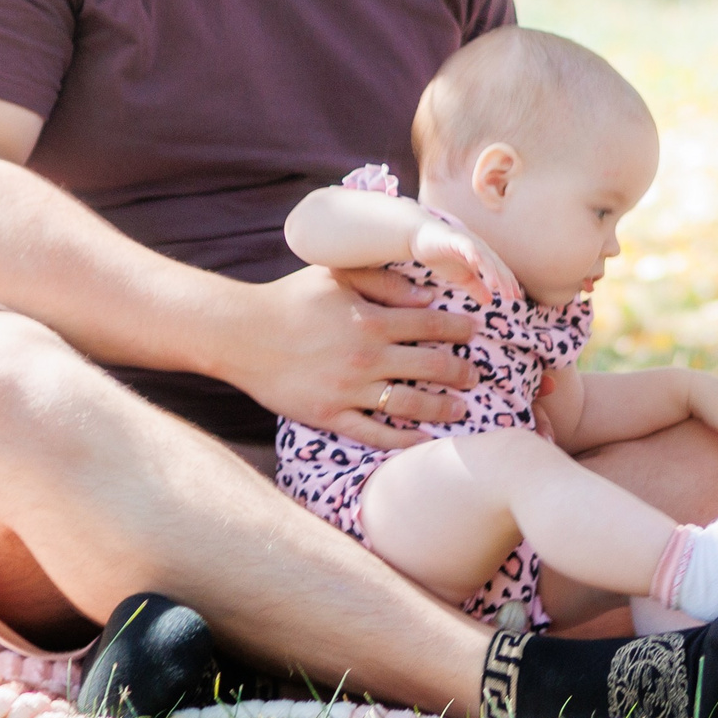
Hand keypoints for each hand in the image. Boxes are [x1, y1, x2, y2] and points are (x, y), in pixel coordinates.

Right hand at [225, 265, 477, 449]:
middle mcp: (367, 357)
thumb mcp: (337, 276)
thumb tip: (427, 297)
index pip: (431, 326)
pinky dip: (402, 440)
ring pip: (410, 403)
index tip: (476, 332)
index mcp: (371, 320)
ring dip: (442, 407)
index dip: (460, 329)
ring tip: (461, 409)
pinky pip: (375, 434)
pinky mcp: (331, 416)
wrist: (242, 335)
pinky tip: (423, 441)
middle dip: (461, 372)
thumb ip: (384, 282)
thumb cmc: (290, 299)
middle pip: (431, 367)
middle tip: (476, 376)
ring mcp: (350, 390)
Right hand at [408, 216, 522, 305]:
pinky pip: (466, 245)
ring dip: (491, 270)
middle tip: (512, 297)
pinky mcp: (454, 237)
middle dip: (505, 281)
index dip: (509, 283)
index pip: (499, 272)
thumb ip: (475, 286)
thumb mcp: (461, 276)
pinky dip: (473, 252)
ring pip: (484, 257)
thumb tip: (488, 301)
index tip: (517, 298)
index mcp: (483, 258)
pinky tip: (477, 262)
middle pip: (496, 265)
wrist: (420, 237)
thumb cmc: (442, 255)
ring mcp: (468, 242)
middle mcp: (479, 248)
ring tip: (496, 285)